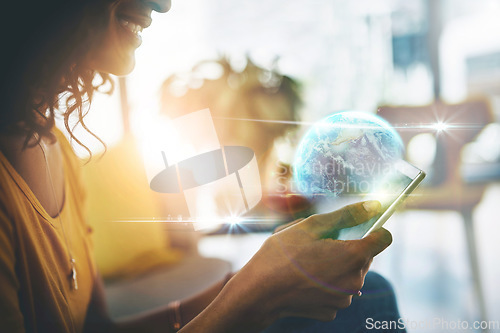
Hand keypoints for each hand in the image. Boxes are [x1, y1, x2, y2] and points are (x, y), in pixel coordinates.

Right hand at [230, 200, 391, 324]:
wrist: (258, 292)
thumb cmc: (281, 255)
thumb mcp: (311, 226)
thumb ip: (346, 215)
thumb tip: (373, 205)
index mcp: (353, 256)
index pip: (384, 238)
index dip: (373, 228)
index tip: (358, 226)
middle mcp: (355, 281)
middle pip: (364, 256)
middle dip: (347, 246)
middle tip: (319, 243)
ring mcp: (344, 299)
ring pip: (350, 273)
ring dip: (337, 265)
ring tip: (308, 261)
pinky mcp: (331, 310)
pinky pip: (337, 290)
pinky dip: (326, 283)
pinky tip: (305, 279)